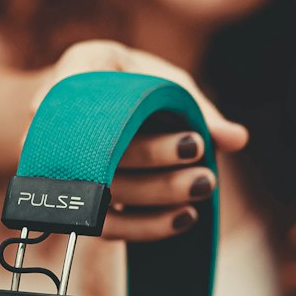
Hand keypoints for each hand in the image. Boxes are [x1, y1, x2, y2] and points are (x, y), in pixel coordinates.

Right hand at [30, 41, 248, 242]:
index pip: (92, 84)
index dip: (125, 106)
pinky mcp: (75, 200)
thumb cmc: (138, 89)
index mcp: (81, 69)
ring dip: (159, 191)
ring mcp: (62, 162)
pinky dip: (147, 225)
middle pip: (104, 143)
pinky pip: (106, 223)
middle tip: (202, 155)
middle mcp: (57, 117)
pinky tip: (185, 217)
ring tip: (204, 185)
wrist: (98, 113)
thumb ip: (198, 111)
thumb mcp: (169, 87)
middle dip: (158, 154)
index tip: (193, 139)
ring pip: (106, 186)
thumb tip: (237, 139)